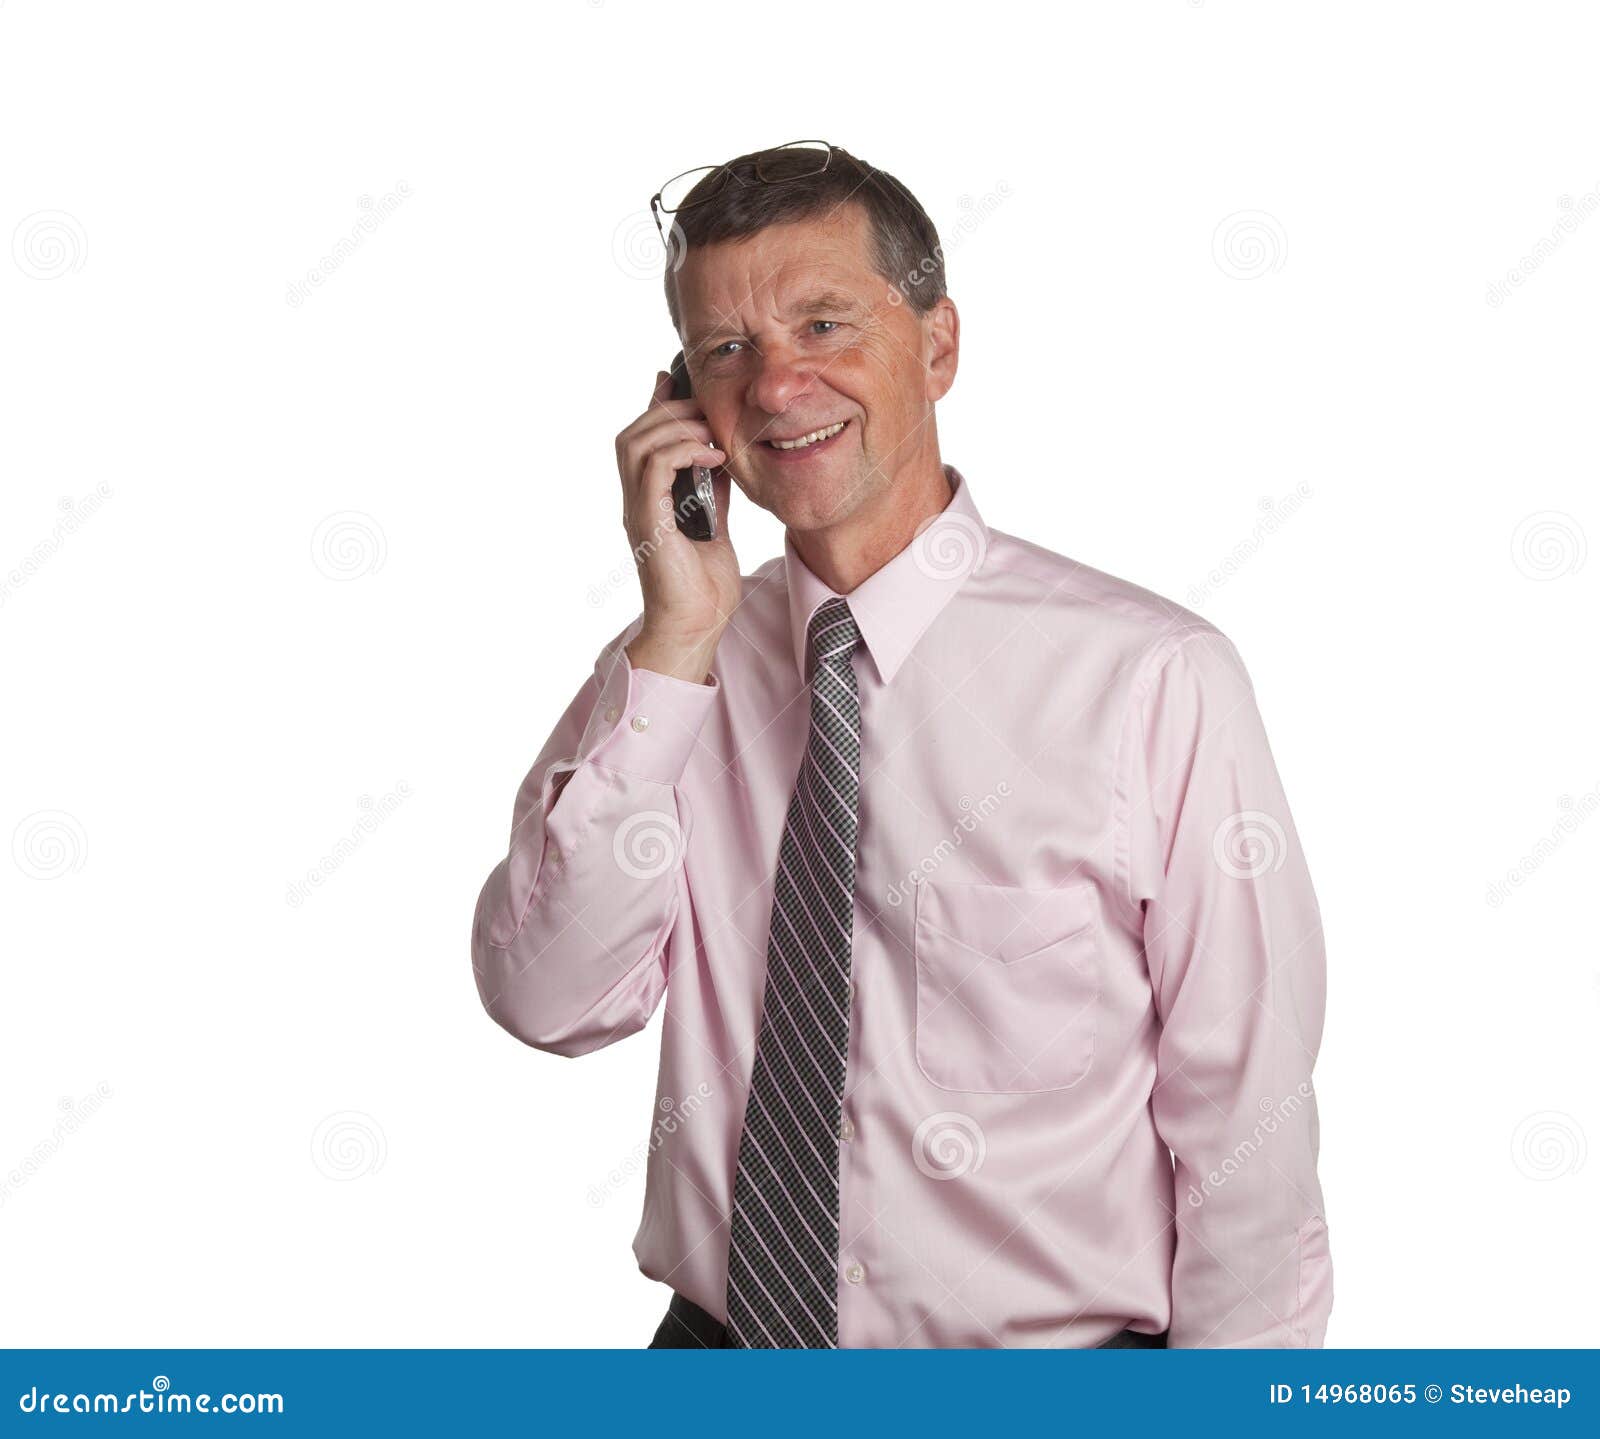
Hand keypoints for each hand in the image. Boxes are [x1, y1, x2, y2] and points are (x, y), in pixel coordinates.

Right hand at [613, 370, 741, 682]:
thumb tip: (721, 459)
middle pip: (632, 434)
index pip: (642, 440)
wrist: (696, 628)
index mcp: (649, 501)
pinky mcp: (649, 523)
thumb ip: (712, 493)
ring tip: (710, 432)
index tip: (676, 381)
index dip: (656, 405)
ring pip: (636, 444)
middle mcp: (636, 502)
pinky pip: (654, 468)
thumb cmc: (704, 588)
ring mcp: (639, 511)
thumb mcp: (716, 526)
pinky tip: (712, 456)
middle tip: (706, 412)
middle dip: (668, 411)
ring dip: (675, 427)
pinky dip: (682, 452)